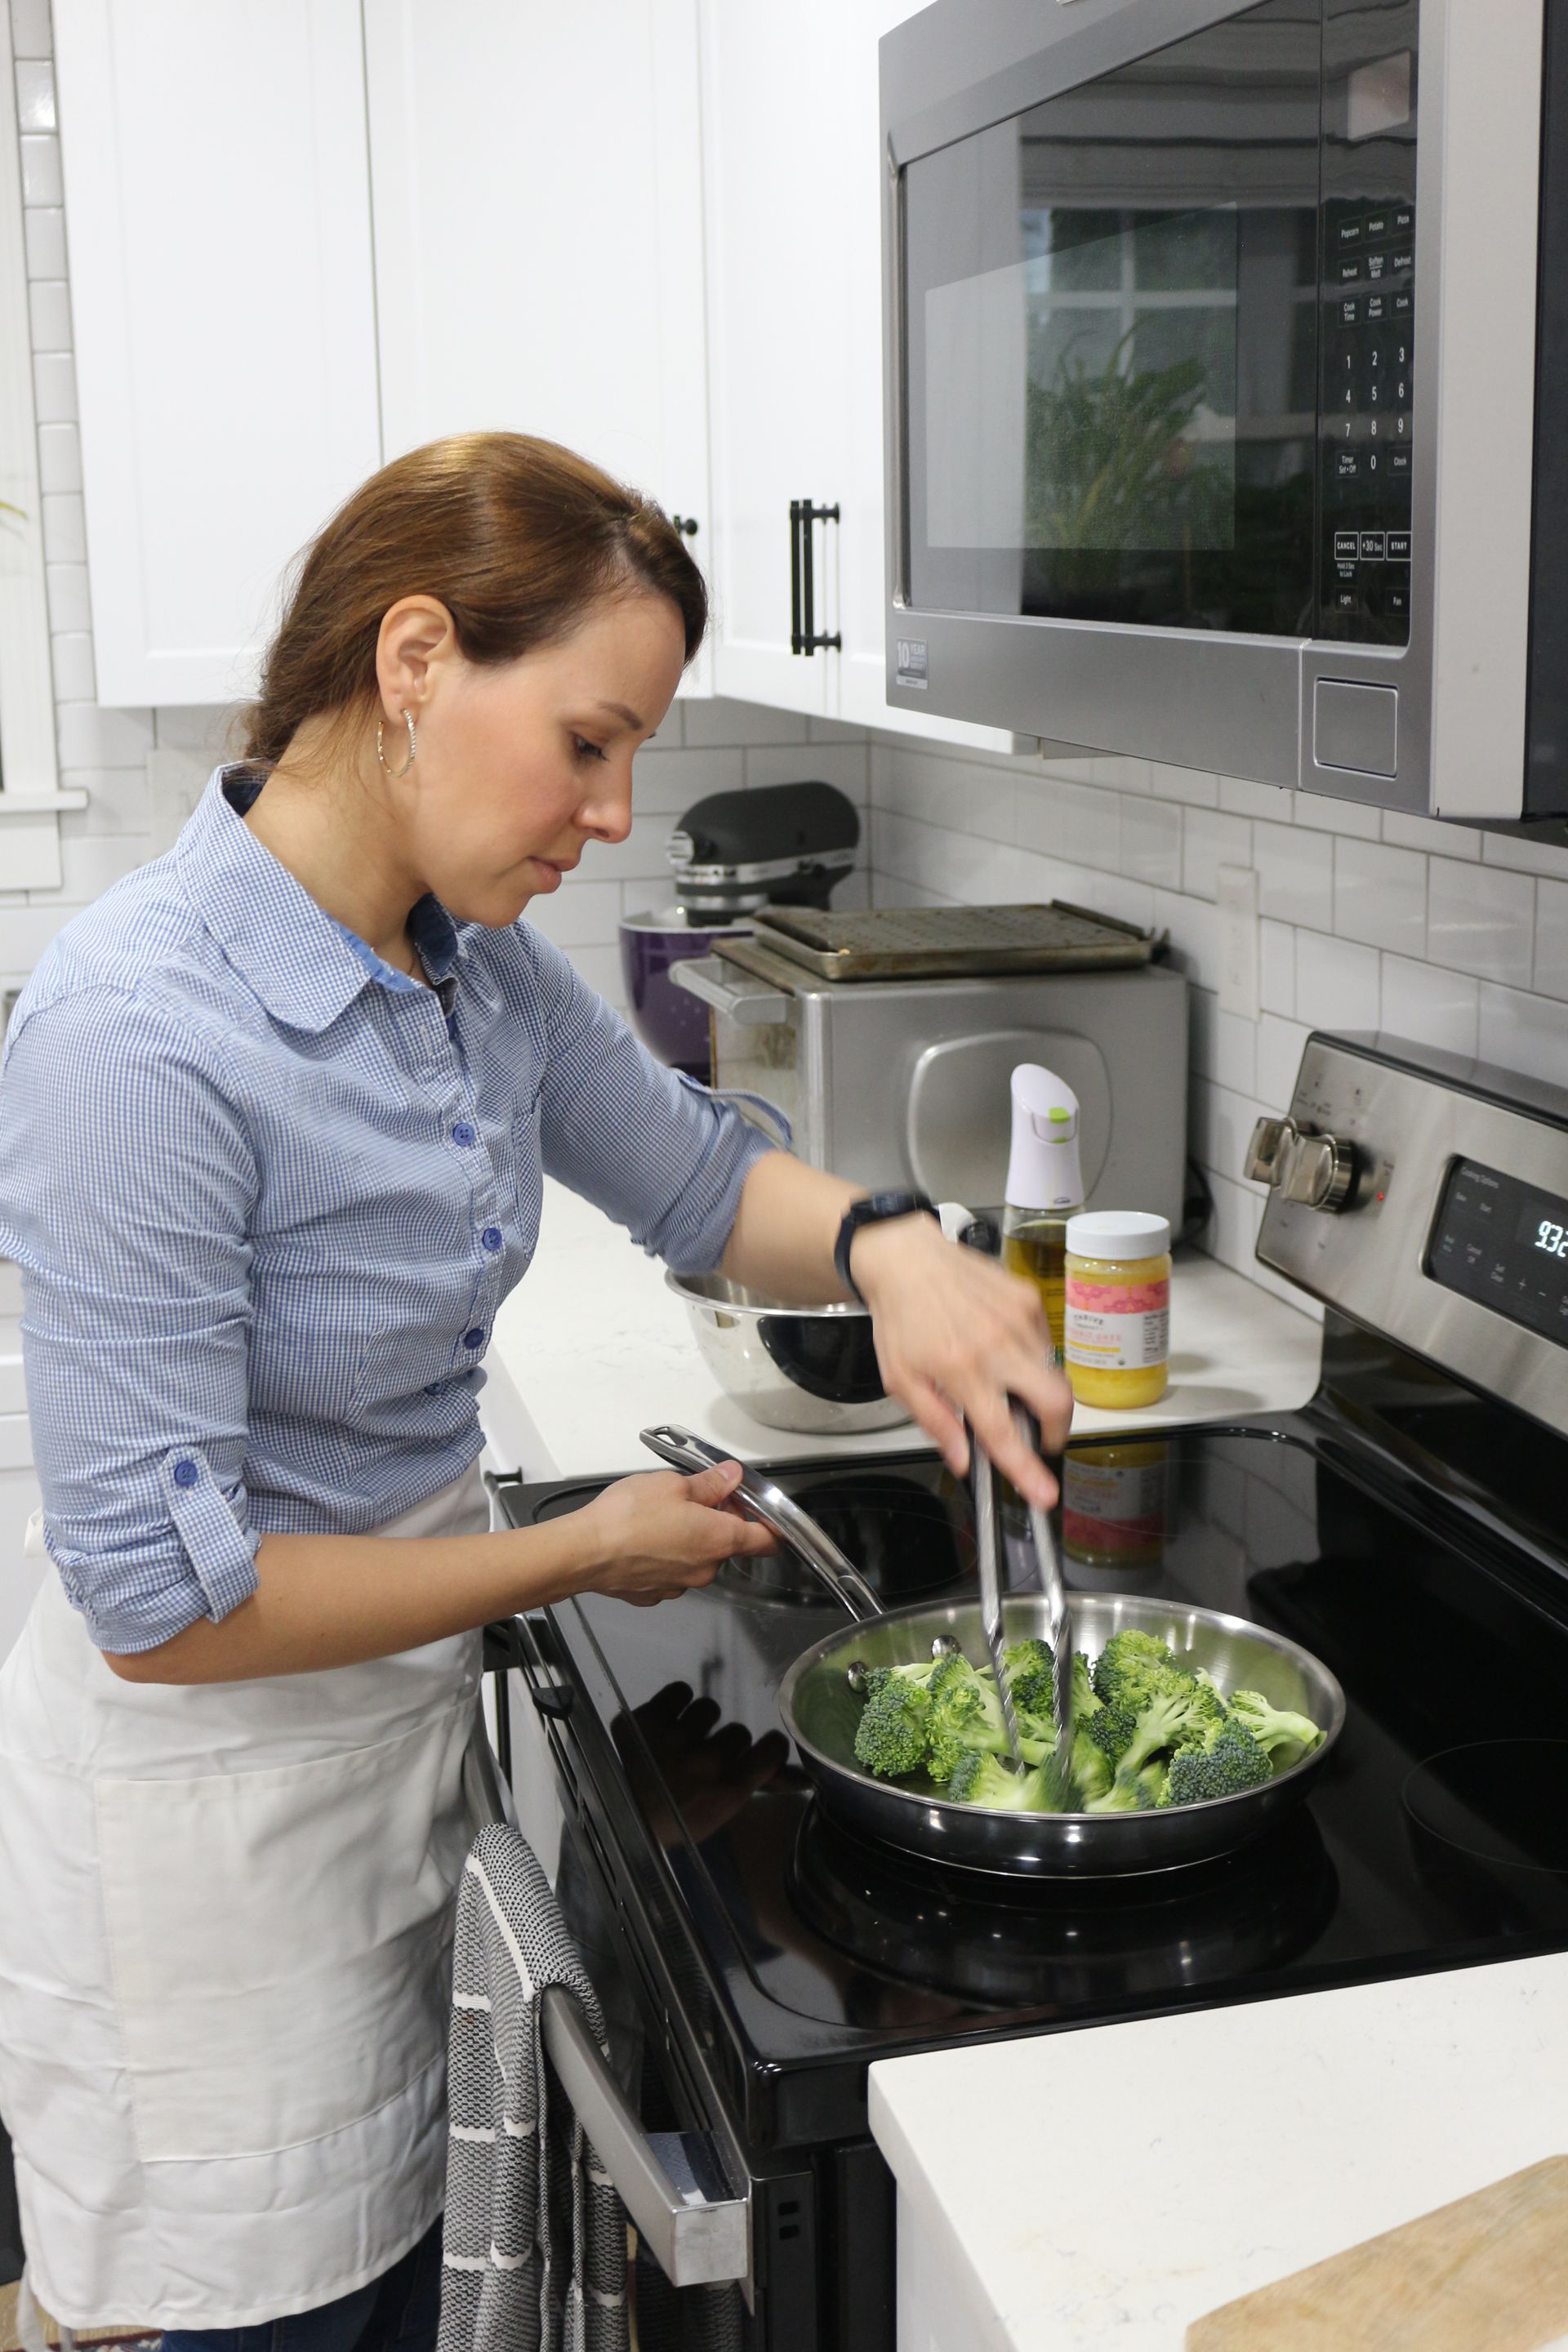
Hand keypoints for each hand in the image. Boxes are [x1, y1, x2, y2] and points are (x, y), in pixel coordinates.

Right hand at [573, 1460, 775, 1605]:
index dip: (769, 1524)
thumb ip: (710, 1483)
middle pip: (727, 1545)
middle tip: (695, 1497)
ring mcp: (680, 1585)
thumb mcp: (673, 1484)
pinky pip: (671, 1572)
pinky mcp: (655, 1594)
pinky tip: (645, 1539)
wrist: (584, 1553)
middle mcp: (705, 1569)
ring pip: (697, 1559)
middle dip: (717, 1522)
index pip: (766, 1541)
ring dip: (689, 1539)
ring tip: (661, 1517)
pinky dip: (665, 1555)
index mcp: (719, 1539)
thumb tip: (731, 1477)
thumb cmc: (627, 1517)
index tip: (763, 1512)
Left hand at [613, 1681, 789, 1844]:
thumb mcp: (724, 1809)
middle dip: (725, 1745)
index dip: (765, 1750)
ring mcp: (672, 1737)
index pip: (773, 1746)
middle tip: (704, 1763)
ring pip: (709, 1707)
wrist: (624, 1816)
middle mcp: (704, 1760)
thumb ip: (763, 1785)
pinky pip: (679, 1691)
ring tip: (683, 1742)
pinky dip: (675, 1704)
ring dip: (700, 1723)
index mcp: (727, 1789)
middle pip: (738, 1731)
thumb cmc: (679, 1818)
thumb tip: (805, 1776)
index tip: (753, 1757)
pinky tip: (668, 1723)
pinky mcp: (645, 1719)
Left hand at [849, 1216, 1070, 1507]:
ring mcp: (1018, 1318)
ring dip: (1036, 1388)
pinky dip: (1031, 1355)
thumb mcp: (901, 1380)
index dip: (1026, 1469)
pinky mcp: (1030, 1298)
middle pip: (1055, 1401)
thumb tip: (965, 1460)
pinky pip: (1046, 1342)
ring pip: (1053, 1372)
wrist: (907, 1257)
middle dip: (1056, 1430)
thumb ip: (936, 1423)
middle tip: (1040, 1437)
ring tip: (1001, 1375)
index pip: (1002, 1431)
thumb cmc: (901, 1318)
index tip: (1044, 1494)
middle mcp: (995, 1344)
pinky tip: (1001, 1344)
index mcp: (959, 1370)